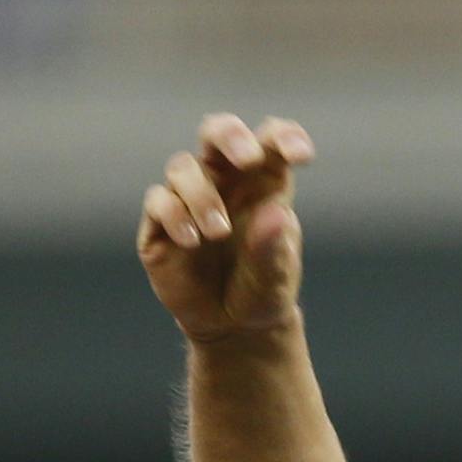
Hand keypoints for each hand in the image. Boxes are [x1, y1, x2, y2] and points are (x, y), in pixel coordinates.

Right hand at [138, 113, 315, 342]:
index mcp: (264, 184)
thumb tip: (274, 212)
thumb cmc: (262, 291)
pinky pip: (160, 201)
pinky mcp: (160, 222)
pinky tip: (192, 241)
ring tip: (219, 232)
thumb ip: (273, 247)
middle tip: (247, 158)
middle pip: (217, 133)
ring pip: (184, 168)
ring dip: (202, 195)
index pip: (272, 143)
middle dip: (230, 135)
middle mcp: (225, 182)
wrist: (233, 328)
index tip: (301, 156)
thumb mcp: (275, 277)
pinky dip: (174, 215)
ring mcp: (189, 198)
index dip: (285, 137)